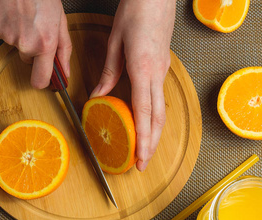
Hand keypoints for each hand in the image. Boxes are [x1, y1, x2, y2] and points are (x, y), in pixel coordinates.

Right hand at [0, 0, 71, 87]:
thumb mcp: (61, 22)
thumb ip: (64, 50)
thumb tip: (65, 72)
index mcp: (45, 44)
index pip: (40, 81)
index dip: (43, 81)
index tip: (45, 77)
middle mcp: (25, 44)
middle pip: (28, 61)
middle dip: (33, 50)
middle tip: (36, 28)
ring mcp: (7, 37)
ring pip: (15, 46)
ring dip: (20, 35)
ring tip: (24, 16)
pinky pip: (1, 35)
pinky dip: (6, 26)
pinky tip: (12, 13)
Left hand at [90, 0, 175, 170]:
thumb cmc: (136, 12)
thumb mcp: (115, 43)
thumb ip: (108, 73)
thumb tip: (98, 97)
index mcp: (143, 69)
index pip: (144, 112)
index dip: (142, 139)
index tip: (139, 157)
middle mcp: (157, 74)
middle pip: (158, 118)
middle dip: (151, 144)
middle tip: (143, 164)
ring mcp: (163, 71)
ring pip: (161, 110)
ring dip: (154, 133)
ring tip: (146, 150)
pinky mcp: (163, 67)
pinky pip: (159, 98)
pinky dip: (154, 117)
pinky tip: (147, 124)